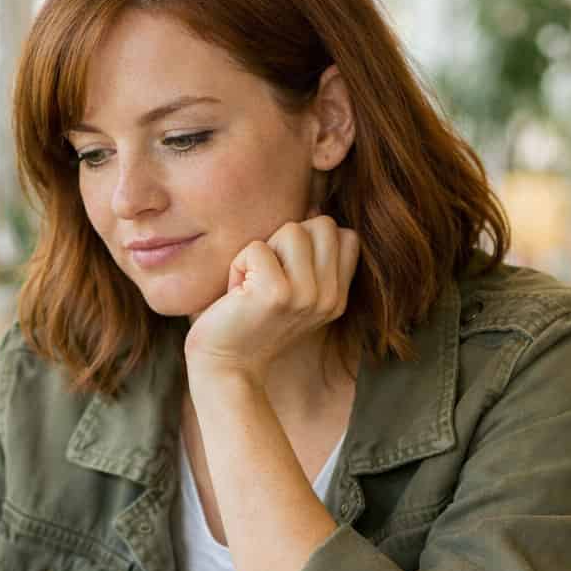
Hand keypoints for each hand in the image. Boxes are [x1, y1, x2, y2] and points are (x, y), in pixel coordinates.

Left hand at [184, 215, 359, 384]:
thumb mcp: (291, 290)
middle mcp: (328, 298)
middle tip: (265, 277)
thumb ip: (310, 256)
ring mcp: (306, 296)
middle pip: (322, 225)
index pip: (346, 236)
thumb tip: (315, 203)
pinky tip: (236, 296)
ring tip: (251, 285)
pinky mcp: (276, 294)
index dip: (310, 242)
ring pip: (292, 230)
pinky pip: (256, 247)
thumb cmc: (248, 321)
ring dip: (261, 252)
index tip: (286, 273)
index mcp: (337, 298)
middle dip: (286, 241)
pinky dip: (238, 265)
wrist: (225, 367)